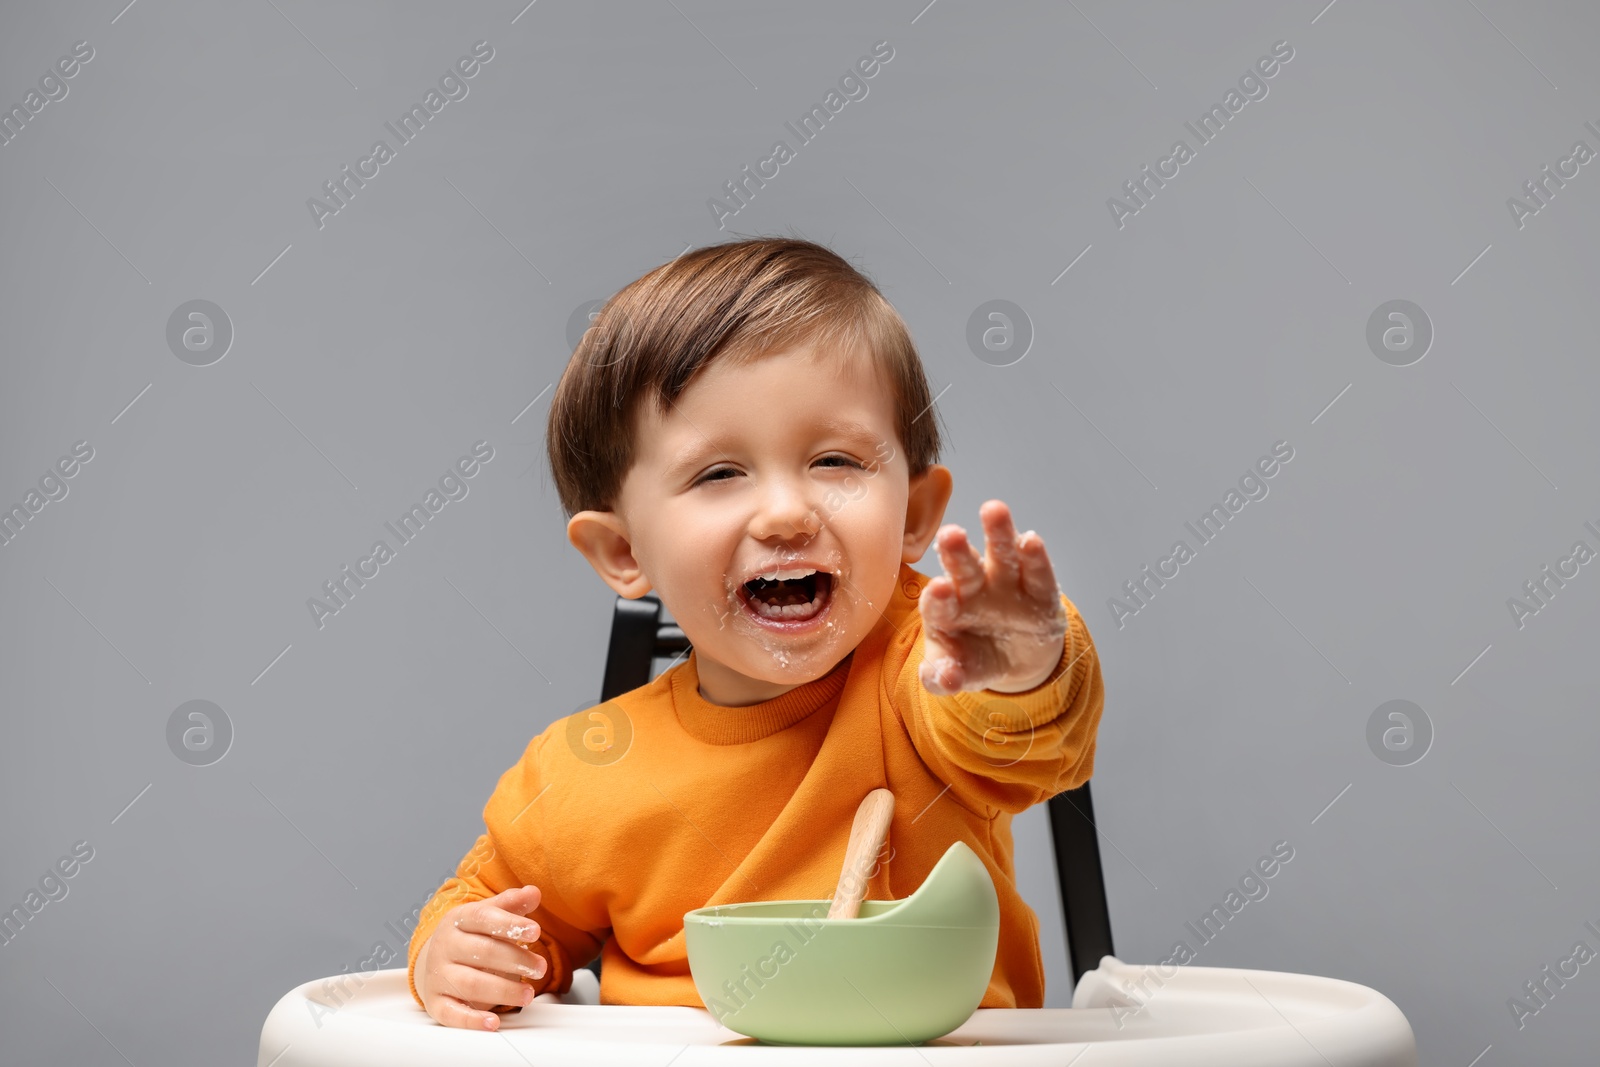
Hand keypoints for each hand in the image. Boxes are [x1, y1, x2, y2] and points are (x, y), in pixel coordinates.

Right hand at [415, 885, 548, 1030]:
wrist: (435, 962)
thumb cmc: (470, 937)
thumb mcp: (488, 916)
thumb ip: (511, 904)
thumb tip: (533, 892)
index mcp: (457, 920)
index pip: (483, 918)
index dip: (510, 924)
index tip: (536, 932)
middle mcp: (445, 946)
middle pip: (482, 952)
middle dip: (516, 959)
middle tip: (541, 967)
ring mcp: (439, 976)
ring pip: (471, 984)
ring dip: (504, 990)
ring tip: (528, 993)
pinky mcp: (436, 1003)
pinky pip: (452, 1014)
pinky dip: (472, 1020)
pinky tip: (493, 1022)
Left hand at [918, 500, 1068, 695]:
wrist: (1015, 656)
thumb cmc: (974, 657)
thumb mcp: (960, 673)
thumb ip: (944, 678)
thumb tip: (944, 681)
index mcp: (947, 609)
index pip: (939, 601)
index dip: (938, 597)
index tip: (938, 589)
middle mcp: (974, 589)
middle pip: (964, 567)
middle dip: (957, 551)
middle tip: (951, 534)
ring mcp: (1007, 586)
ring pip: (1001, 555)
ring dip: (998, 534)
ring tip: (994, 510)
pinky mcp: (1040, 591)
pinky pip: (1038, 572)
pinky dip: (1035, 557)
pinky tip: (1031, 539)